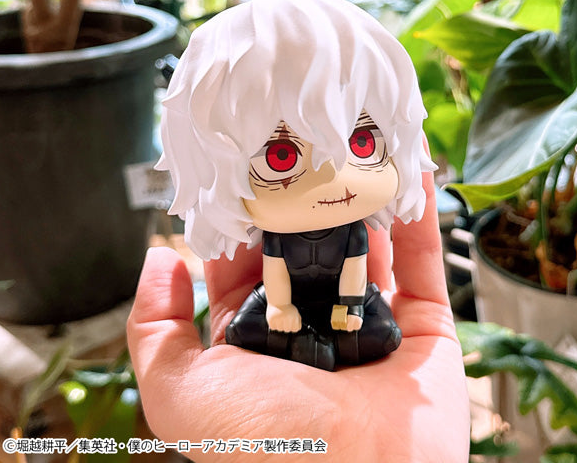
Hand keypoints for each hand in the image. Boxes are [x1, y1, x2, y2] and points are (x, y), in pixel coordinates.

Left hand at [127, 169, 469, 461]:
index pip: (246, 258)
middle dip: (305, 197)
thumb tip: (159, 261)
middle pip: (308, 244)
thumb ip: (154, 331)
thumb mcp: (181, 394)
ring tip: (355, 145)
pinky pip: (422, 259)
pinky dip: (419, 213)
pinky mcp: (422, 325)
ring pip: (366, 244)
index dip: (242, 214)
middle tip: (302, 145)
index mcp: (260, 332)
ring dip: (362, 196)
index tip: (244, 169)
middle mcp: (312, 321)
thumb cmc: (267, 445)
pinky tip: (409, 166)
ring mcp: (369, 320)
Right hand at [266, 303, 301, 331]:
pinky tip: (275, 319)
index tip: (291, 322)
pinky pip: (273, 328)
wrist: (277, 300)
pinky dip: (273, 324)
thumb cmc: (287, 307)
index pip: (295, 329)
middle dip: (286, 326)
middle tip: (284, 319)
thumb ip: (298, 321)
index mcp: (294, 317)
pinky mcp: (271, 320)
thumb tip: (298, 328)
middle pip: (287, 330)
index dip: (293, 326)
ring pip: (280, 330)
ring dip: (279, 326)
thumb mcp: (296, 312)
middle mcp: (287, 318)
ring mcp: (278, 320)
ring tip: (279, 318)